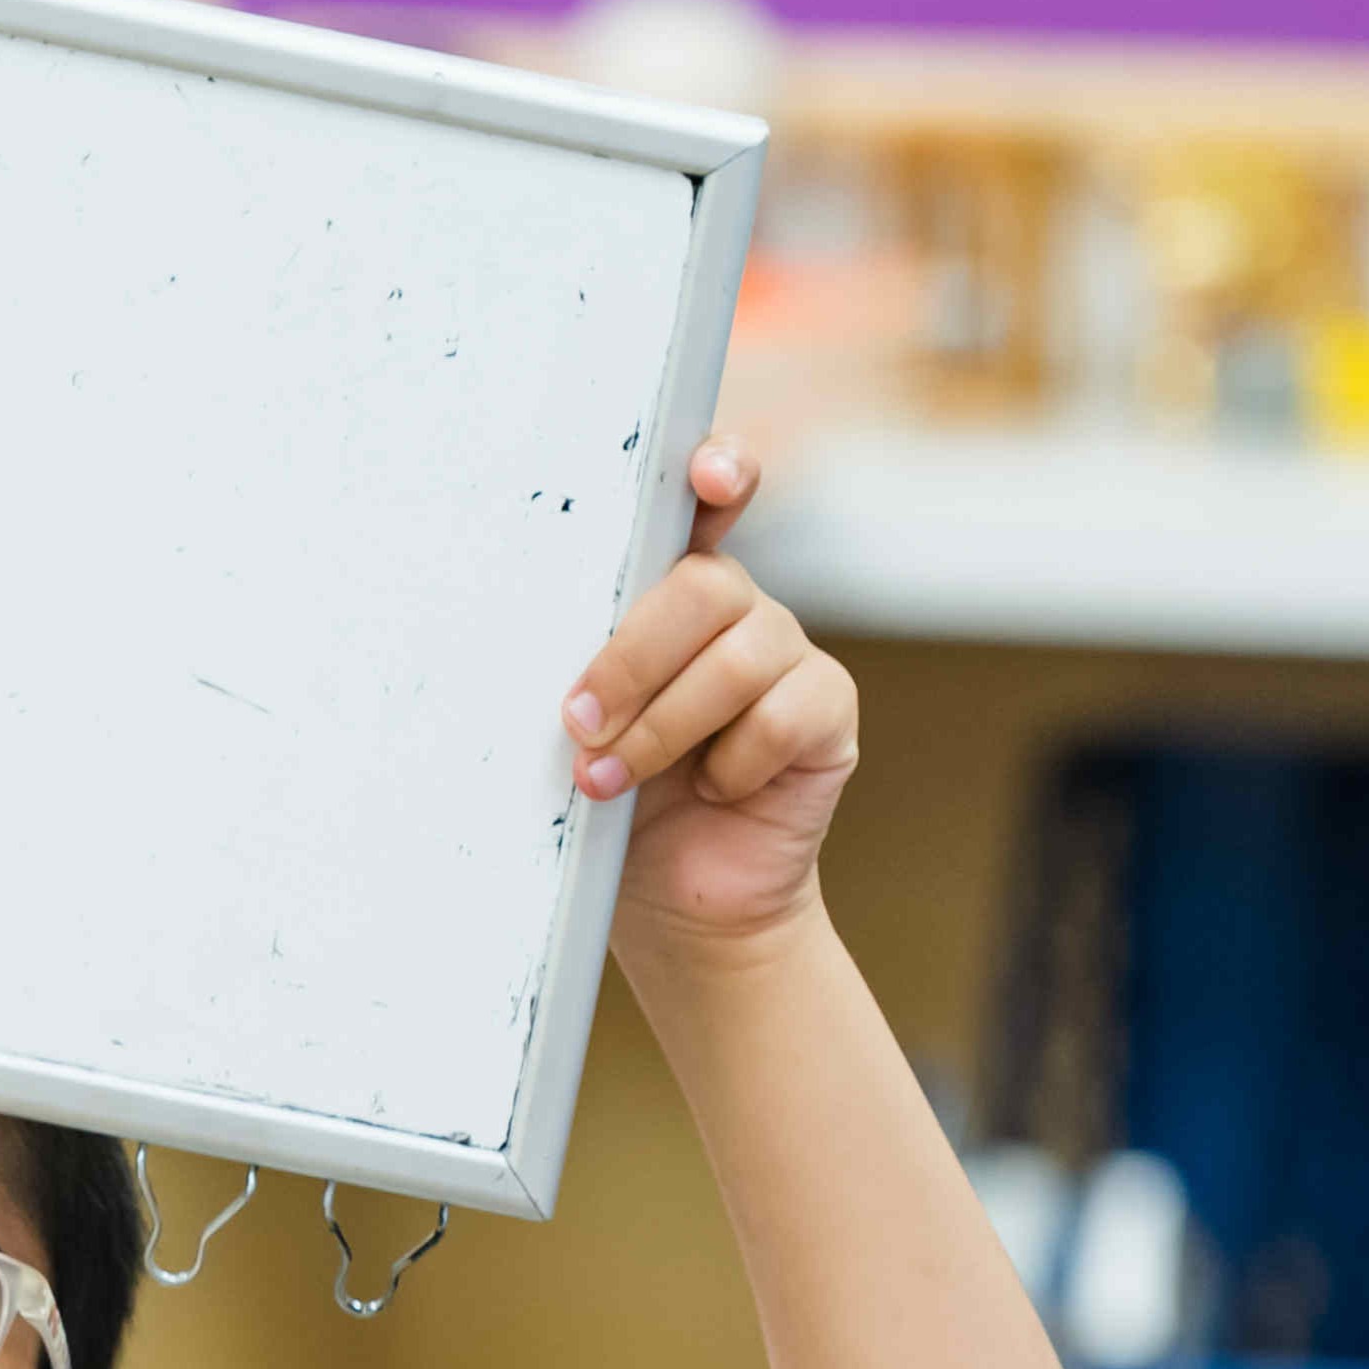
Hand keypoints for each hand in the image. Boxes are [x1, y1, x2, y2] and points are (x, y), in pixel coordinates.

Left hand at [568, 442, 857, 955]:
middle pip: (704, 588)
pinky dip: (731, 764)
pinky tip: (710, 793)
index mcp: (669, 593)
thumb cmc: (615, 804)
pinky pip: (783, 715)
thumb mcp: (578, 731)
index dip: (718, 470)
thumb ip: (577, 671)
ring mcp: (788, 656)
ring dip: (661, 727)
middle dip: (631, 659)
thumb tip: (540, 653)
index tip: (708, 473)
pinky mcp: (828, 711)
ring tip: (606, 781)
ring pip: (738, 657)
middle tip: (578, 723)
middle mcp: (737, 609)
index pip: (702, 506)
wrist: (676, 898)